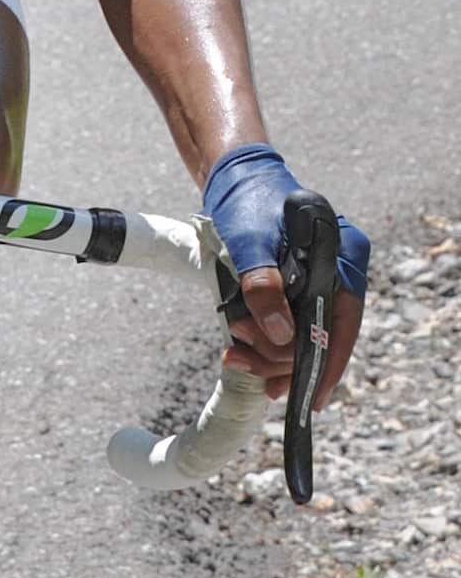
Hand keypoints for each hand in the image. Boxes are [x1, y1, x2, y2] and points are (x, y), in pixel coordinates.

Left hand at [203, 142, 368, 409]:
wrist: (234, 178)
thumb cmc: (246, 201)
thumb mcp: (249, 241)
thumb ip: (264, 284)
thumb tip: (283, 337)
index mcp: (344, 256)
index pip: (344, 321)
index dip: (328, 364)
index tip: (310, 399)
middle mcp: (340, 272)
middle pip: (320, 336)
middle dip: (279, 355)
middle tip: (238, 355)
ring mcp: (320, 281)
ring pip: (302, 336)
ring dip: (267, 352)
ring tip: (233, 351)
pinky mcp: (299, 286)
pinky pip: (290, 326)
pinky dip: (266, 341)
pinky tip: (242, 352)